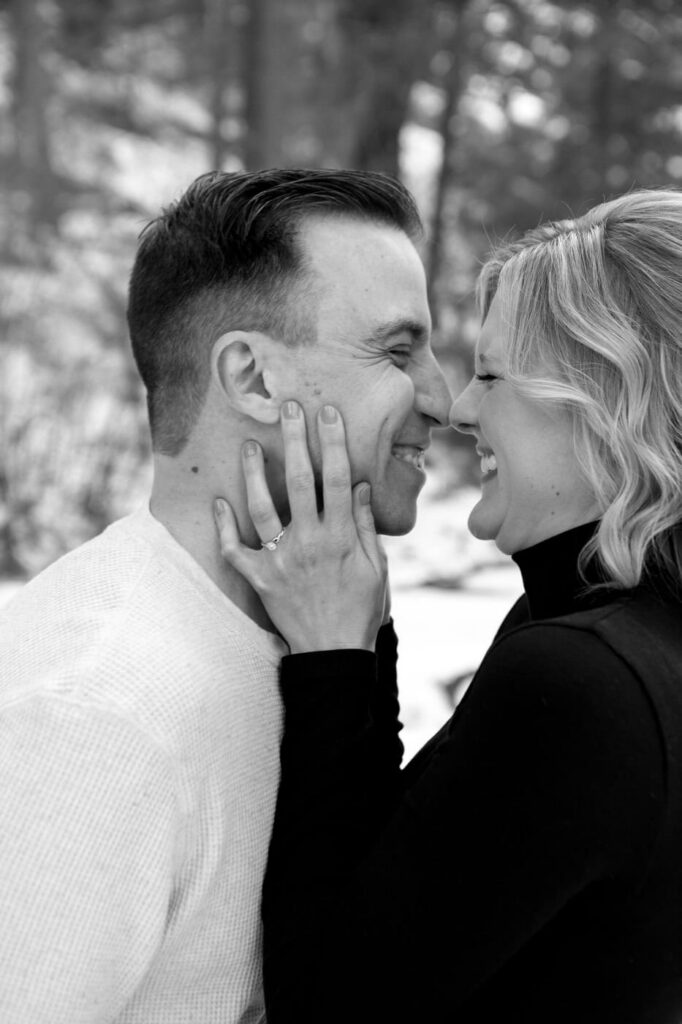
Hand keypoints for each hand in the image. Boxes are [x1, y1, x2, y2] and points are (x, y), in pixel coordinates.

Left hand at [213, 402, 386, 652]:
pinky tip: (219, 502)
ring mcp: (281, 559)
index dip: (332, 441)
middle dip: (295, 440)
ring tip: (250, 444)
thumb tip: (357, 486)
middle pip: (301, 480)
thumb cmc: (360, 610)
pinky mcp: (260, 578)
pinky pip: (236, 549)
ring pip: (262, 507)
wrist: (333, 654)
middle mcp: (308, 541)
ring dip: (256, 473)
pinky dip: (225, 526)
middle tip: (288, 407)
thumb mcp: (375, 567)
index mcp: (340, 536)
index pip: (336, 477)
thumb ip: (362, 525)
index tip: (327, 413)